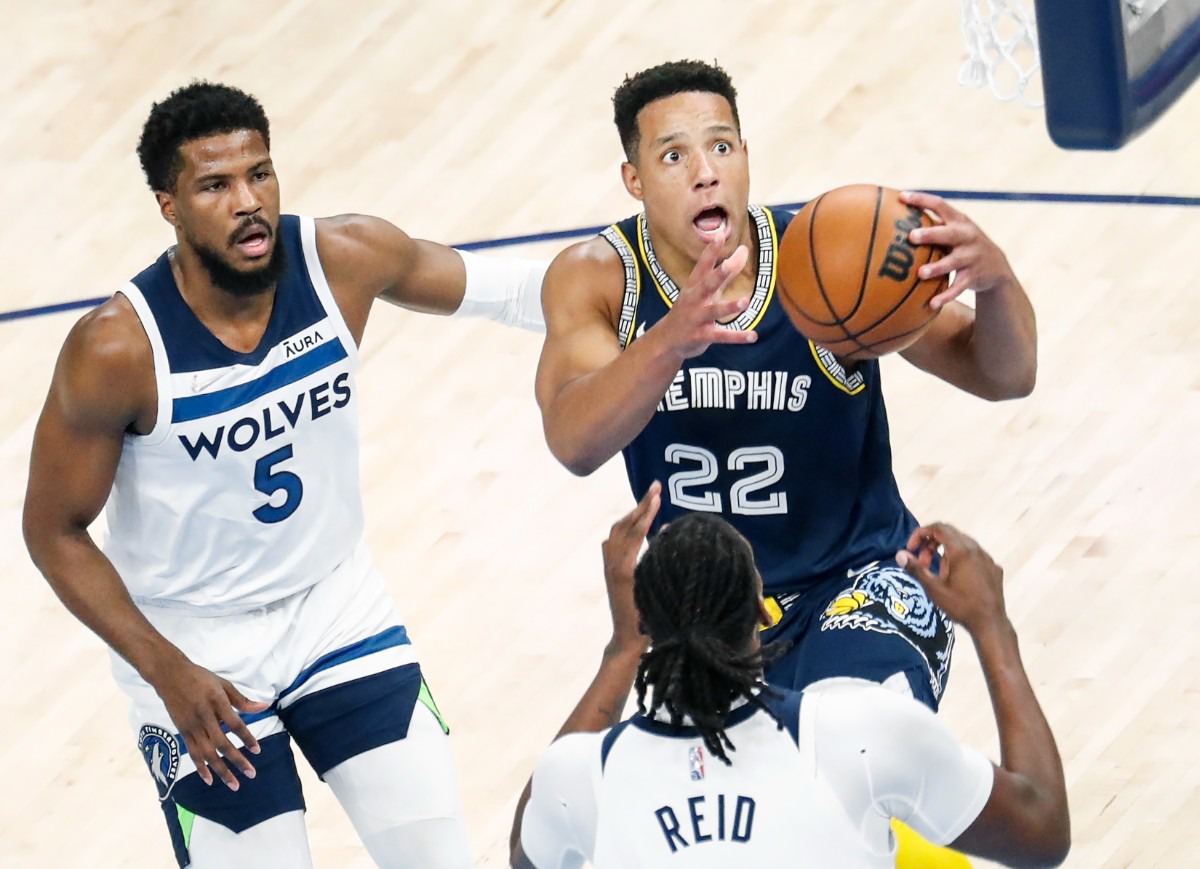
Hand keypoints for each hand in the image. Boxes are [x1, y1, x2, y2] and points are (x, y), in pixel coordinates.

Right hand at [151, 656, 270, 789]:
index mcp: (217, 702)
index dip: (247, 738)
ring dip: (221, 770)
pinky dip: (201, 767)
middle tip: (251, 774)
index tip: (257, 750)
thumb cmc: (201, 678)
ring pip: (207, 753)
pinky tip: (210, 780)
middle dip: (237, 761)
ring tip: (234, 784)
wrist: (170, 675)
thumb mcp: (224, 684)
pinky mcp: (182, 732)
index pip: (235, 724)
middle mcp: (204, 717)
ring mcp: (191, 726)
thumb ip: (242, 700)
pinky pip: (193, 753)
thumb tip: (264, 707)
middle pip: (222, 743)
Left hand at [600, 481, 660, 650]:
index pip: (636, 531)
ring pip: (617, 530)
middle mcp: (613, 564)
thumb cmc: (648, 620)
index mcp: (625, 568)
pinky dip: (624, 527)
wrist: (627, 640)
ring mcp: (608, 566)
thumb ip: (658, 559)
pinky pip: (613, 541)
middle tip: (655, 486)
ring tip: (648, 500)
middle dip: (641, 504)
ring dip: (632, 514)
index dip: (647, 511)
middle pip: (625, 525)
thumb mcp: (655, 587)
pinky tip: (633, 524)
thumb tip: (664, 529)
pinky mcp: (609, 570)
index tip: (658, 494)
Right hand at [656, 231, 753, 358]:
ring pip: (714, 311)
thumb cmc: (691, 309)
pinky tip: (753, 336)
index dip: (711, 251)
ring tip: (746, 302)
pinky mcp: (702, 337)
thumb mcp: (707, 290)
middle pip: (706, 285)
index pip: (703, 266)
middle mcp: (695, 300)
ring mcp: (697, 318)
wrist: (667, 340)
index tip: (719, 235)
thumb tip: (744, 250)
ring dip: (729, 307)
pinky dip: (738, 336)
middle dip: (717, 275)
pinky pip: (722, 336)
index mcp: (695, 286)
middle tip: (728, 264)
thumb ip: (727, 272)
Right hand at [896, 522, 1008, 635]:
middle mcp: (976, 549)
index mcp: (961, 551)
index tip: (911, 549)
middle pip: (950, 533)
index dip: (921, 534)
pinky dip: (961, 559)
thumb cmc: (960, 606)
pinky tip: (959, 578)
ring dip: (946, 552)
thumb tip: (899, 554)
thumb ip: (916, 569)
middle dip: (931, 544)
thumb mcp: (934, 589)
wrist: (990, 624)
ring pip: (963, 544)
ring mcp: (987, 558)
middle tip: (922, 562)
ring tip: (941, 574)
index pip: (938, 528)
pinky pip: (974, 555)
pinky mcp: (994, 568)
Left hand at [900, 190, 1016, 309]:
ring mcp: (971, 257)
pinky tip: (932, 304)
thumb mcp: (953, 231)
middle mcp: (967, 236)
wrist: (995, 266)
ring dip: (937, 268)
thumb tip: (893, 218)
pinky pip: (958, 287)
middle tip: (911, 237)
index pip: (940, 205)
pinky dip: (946, 296)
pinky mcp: (973, 276)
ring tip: (920, 274)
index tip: (902, 196)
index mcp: (959, 221)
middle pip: (949, 233)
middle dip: (931, 234)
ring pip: (953, 262)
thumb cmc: (962, 245)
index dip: (921, 200)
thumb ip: (931, 225)